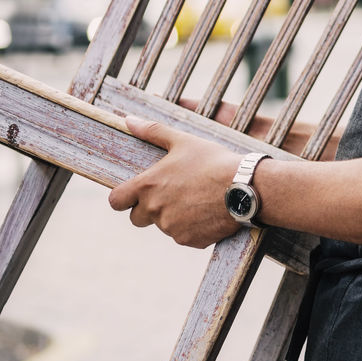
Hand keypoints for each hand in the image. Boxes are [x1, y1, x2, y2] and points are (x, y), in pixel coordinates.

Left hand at [108, 116, 242, 247]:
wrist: (245, 187)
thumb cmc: (213, 161)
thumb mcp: (184, 141)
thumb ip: (153, 131)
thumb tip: (128, 120)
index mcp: (148, 186)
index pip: (116, 201)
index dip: (123, 198)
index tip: (134, 194)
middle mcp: (155, 210)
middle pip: (137, 218)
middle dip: (149, 209)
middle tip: (173, 195)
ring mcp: (171, 228)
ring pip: (164, 225)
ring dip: (174, 216)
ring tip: (198, 199)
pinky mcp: (188, 240)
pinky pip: (184, 236)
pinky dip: (192, 227)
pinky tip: (208, 212)